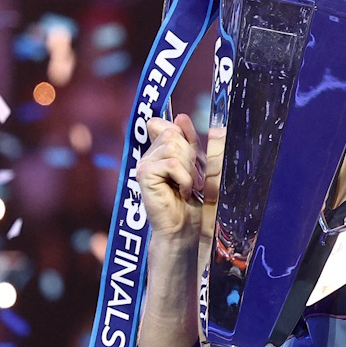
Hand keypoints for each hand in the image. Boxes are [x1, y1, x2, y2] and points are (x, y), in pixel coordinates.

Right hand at [136, 114, 221, 246]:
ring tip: (189, 187)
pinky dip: (185, 179)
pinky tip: (183, 192)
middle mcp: (150, 155)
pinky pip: (172, 164)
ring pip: (173, 147)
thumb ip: (192, 143)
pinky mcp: (144, 175)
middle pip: (173, 134)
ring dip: (189, 170)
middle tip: (194, 180)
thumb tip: (182, 117)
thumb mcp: (201, 168)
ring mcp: (145, 164)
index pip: (169, 125)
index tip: (195, 155)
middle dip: (191, 157)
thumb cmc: (196, 203)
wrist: (187, 229)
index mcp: (162, 151)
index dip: (185, 134)